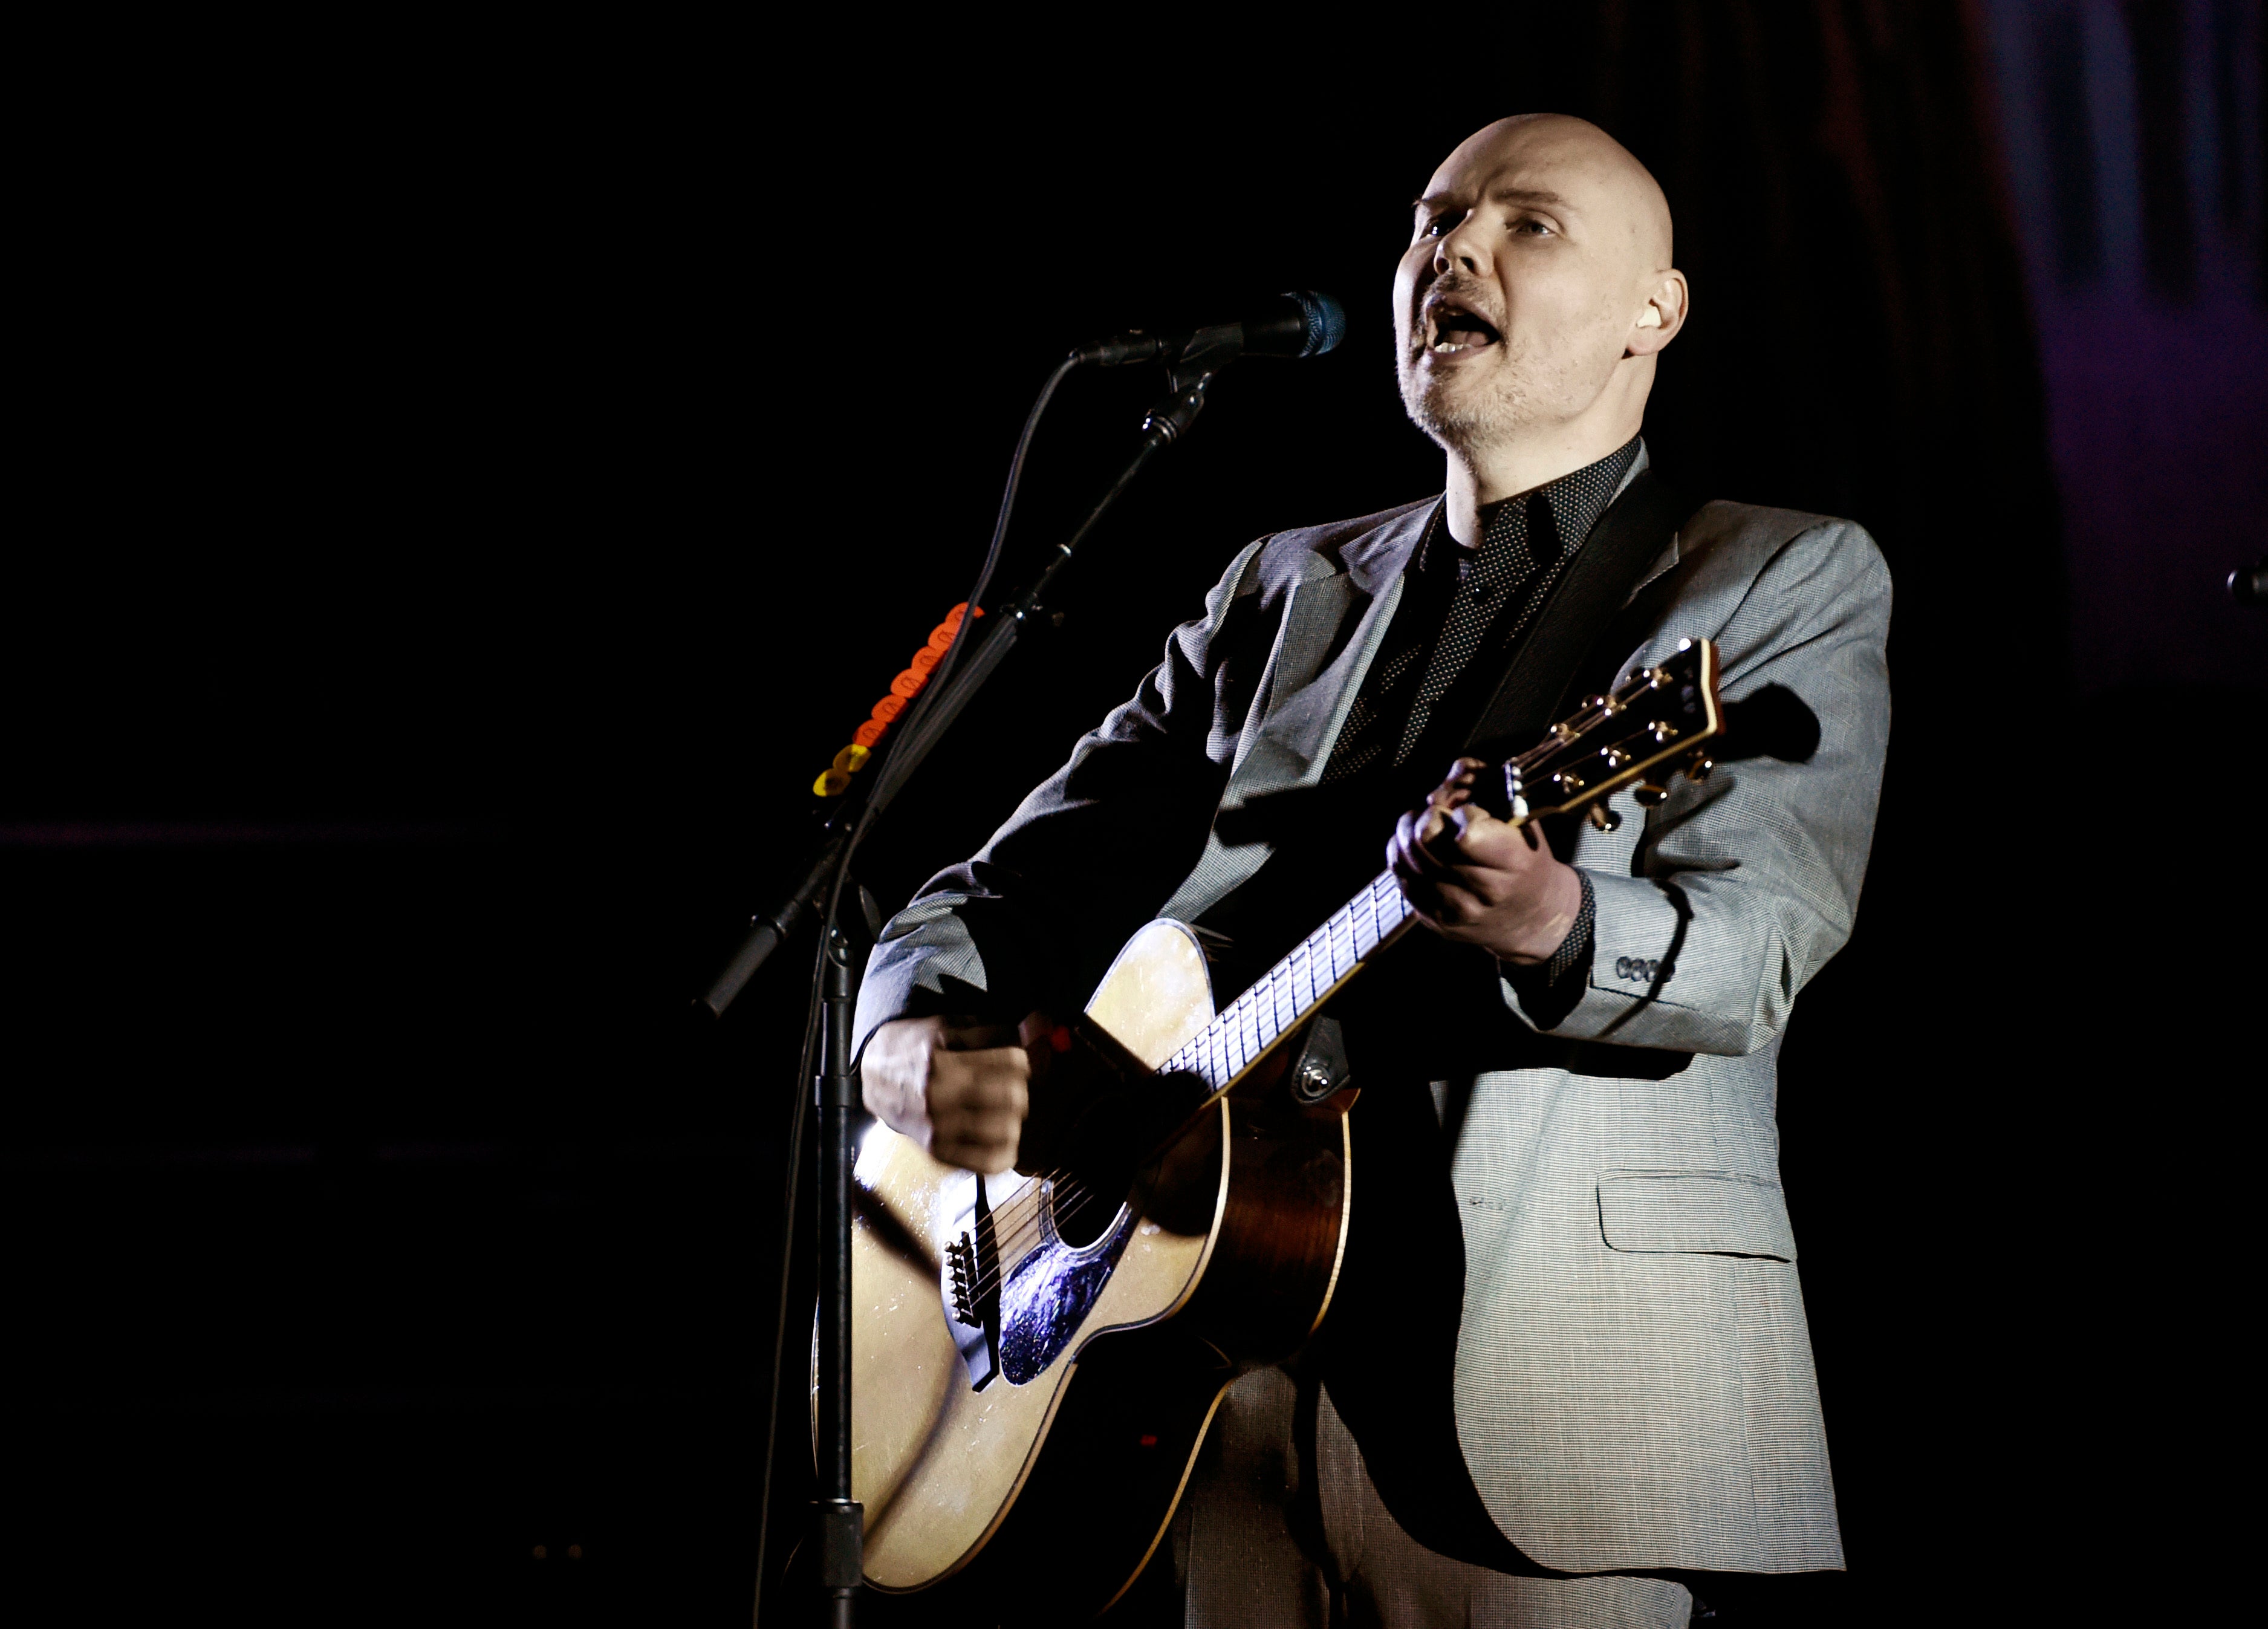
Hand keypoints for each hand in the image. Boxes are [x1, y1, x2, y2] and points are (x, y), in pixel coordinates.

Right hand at [861, 1011, 1056, 1173]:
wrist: (874, 1080)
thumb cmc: (916, 1049)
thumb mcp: (951, 1028)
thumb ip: (996, 1030)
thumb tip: (1041, 1025)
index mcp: (942, 1061)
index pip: (1013, 1062)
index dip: (1023, 1058)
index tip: (1015, 1061)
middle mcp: (939, 1099)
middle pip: (1014, 1097)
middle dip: (1021, 1087)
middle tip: (1011, 1086)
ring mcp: (938, 1131)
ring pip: (1008, 1130)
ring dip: (1015, 1117)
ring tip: (1004, 1110)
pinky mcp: (938, 1154)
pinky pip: (990, 1162)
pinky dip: (1006, 1150)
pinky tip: (1001, 1135)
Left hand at [1387, 758, 1583, 964]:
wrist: (1530, 916)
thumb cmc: (1526, 858)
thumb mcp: (1523, 817)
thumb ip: (1486, 785)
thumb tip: (1447, 780)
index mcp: (1514, 862)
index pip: (1465, 833)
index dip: (1463, 812)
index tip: (1470, 813)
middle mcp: (1483, 890)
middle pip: (1425, 838)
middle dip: (1430, 815)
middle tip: (1442, 814)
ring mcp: (1455, 909)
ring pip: (1404, 854)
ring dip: (1410, 830)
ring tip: (1429, 826)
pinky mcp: (1433, 919)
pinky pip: (1399, 874)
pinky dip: (1403, 853)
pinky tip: (1420, 849)